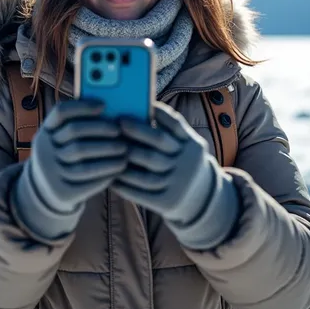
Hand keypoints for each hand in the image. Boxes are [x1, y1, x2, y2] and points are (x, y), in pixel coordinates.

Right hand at [13, 99, 127, 239]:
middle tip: (119, 130)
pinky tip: (119, 168)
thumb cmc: (65, 155)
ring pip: (82, 159)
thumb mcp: (63, 138)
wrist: (47, 191)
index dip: (82, 106)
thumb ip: (81, 124)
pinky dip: (106, 173)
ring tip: (125, 149)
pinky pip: (88, 181)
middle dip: (100, 129)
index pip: (61, 112)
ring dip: (108, 153)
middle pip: (74, 133)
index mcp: (45, 132)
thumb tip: (111, 109)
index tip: (103, 105)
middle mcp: (43, 151)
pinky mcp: (62, 192)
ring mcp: (50, 173)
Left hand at [112, 101, 213, 224]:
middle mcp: (188, 163)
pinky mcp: (168, 202)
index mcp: (192, 144)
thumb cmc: (181, 161)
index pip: (175, 124)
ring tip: (108, 151)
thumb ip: (168, 128)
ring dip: (125, 161)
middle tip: (117, 123)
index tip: (135, 106)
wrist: (201, 197)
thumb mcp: (185, 144)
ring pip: (147, 170)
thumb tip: (140, 107)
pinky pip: (142, 194)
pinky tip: (111, 178)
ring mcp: (179, 184)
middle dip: (136, 131)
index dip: (155, 113)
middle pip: (159, 143)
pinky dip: (124, 186)